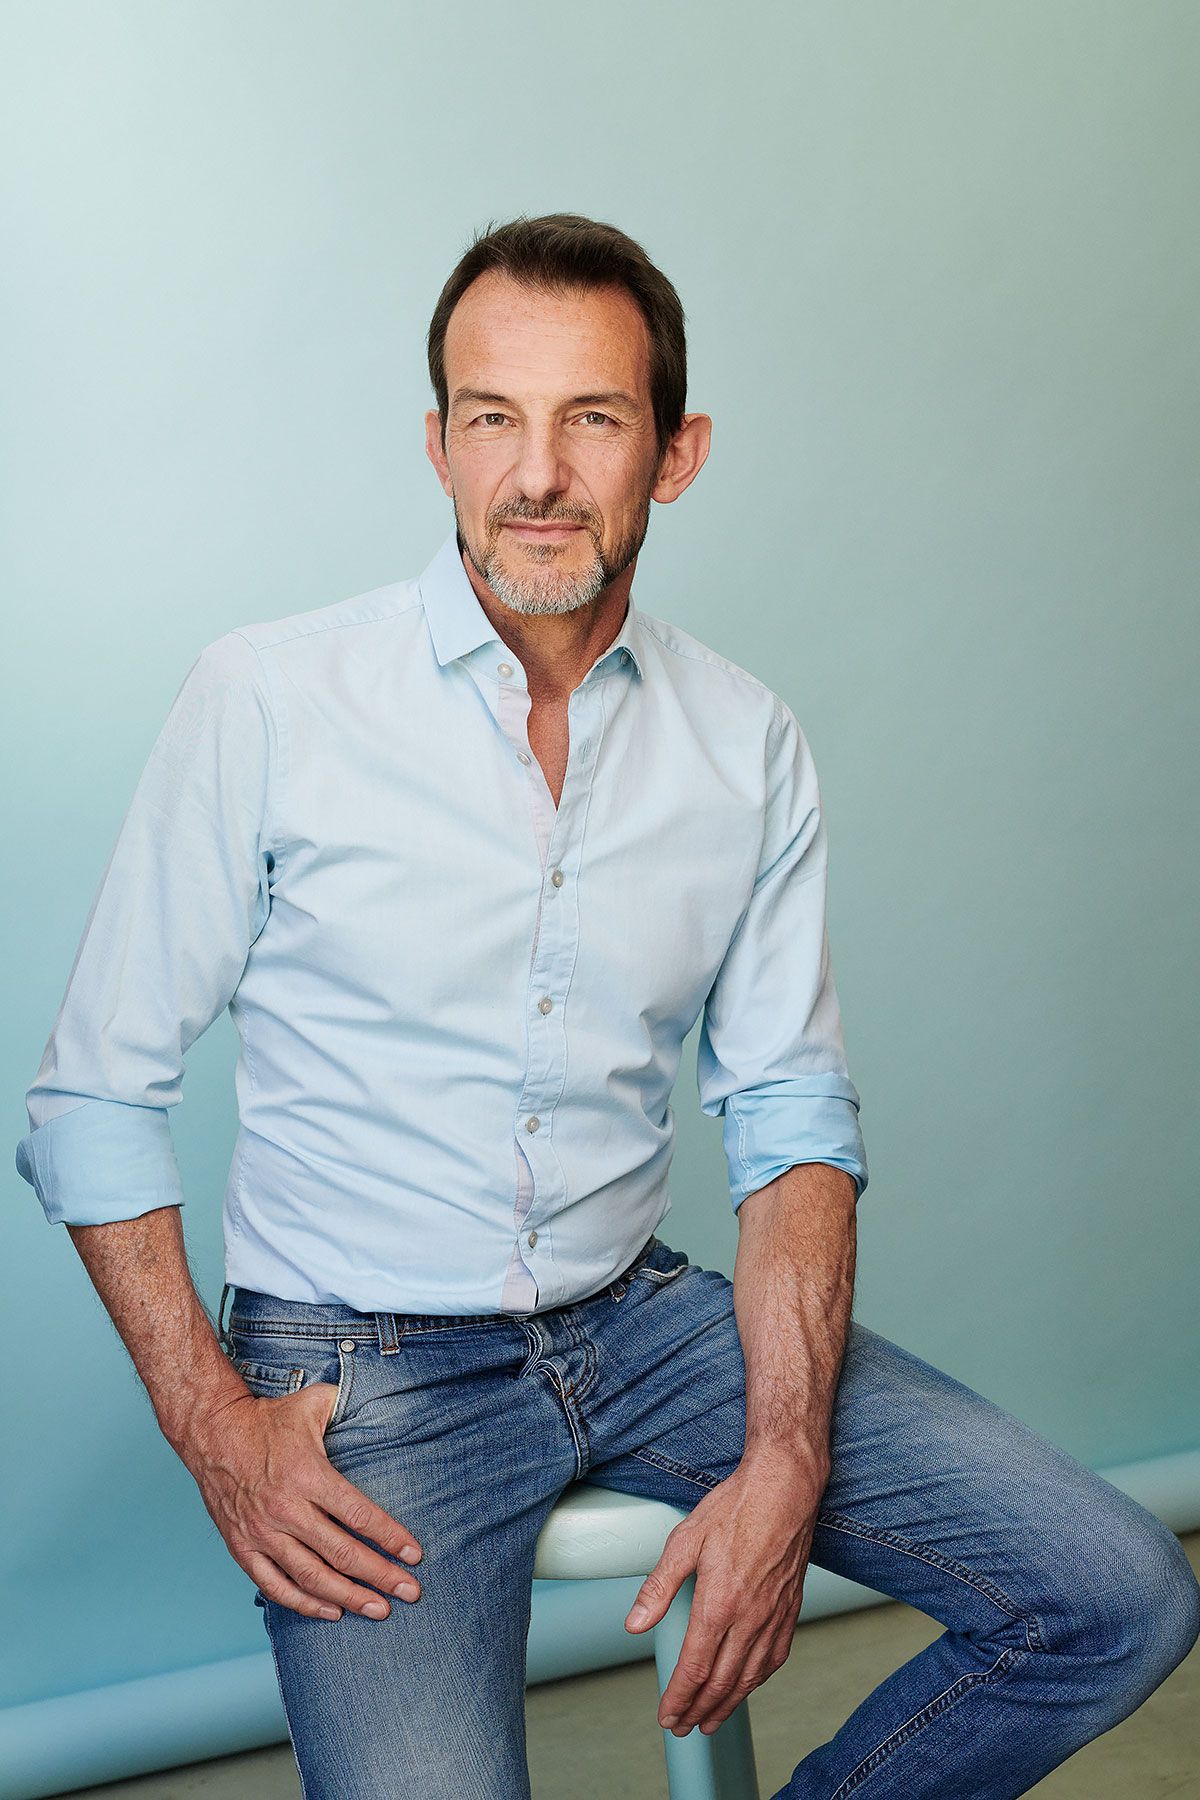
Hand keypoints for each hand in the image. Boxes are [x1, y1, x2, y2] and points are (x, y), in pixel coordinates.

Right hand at [181, 1382, 424, 1621]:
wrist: (211, 1431)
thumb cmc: (267, 1419)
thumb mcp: (312, 1403)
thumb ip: (346, 1408)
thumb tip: (377, 1406)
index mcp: (308, 1475)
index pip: (359, 1516)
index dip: (390, 1538)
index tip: (415, 1555)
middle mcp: (287, 1509)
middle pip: (342, 1554)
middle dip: (381, 1576)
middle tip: (410, 1592)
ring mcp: (263, 1532)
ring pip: (312, 1577)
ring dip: (348, 1597)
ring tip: (378, 1609)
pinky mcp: (243, 1547)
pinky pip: (275, 1586)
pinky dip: (304, 1603)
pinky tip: (331, 1611)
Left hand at [623, 1452, 824, 1735]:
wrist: (784, 1489)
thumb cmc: (735, 1508)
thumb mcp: (685, 1541)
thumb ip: (658, 1588)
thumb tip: (634, 1625)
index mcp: (719, 1604)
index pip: (694, 1669)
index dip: (678, 1699)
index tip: (666, 1716)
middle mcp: (749, 1619)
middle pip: (721, 1682)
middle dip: (698, 1710)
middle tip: (682, 1727)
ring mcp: (773, 1617)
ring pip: (749, 1677)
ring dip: (727, 1706)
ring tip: (710, 1721)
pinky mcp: (790, 1610)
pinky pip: (773, 1659)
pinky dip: (756, 1681)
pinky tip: (746, 1686)